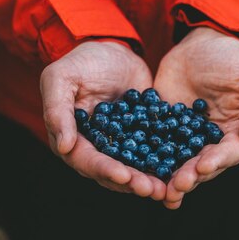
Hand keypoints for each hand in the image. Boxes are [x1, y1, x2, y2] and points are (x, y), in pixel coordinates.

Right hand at [40, 41, 165, 199]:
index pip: (87, 161)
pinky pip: (153, 154)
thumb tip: (64, 146)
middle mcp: (96, 148)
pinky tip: (181, 170)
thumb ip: (57, 110)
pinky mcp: (142, 137)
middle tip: (152, 190)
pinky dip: (165, 164)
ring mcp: (120, 145)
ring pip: (134, 169)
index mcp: (73, 139)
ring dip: (149, 181)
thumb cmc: (81, 62)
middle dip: (132, 183)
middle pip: (113, 173)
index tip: (125, 176)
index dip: (106, 170)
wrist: (113, 49)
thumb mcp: (61, 78)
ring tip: (167, 189)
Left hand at [154, 27, 238, 207]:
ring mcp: (190, 139)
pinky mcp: (167, 131)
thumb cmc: (236, 58)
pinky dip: (152, 164)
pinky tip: (142, 175)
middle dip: (192, 176)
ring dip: (174, 179)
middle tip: (178, 185)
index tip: (204, 166)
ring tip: (162, 191)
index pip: (232, 152)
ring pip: (183, 164)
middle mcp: (217, 142)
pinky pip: (159, 150)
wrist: (201, 42)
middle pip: (206, 165)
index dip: (219, 161)